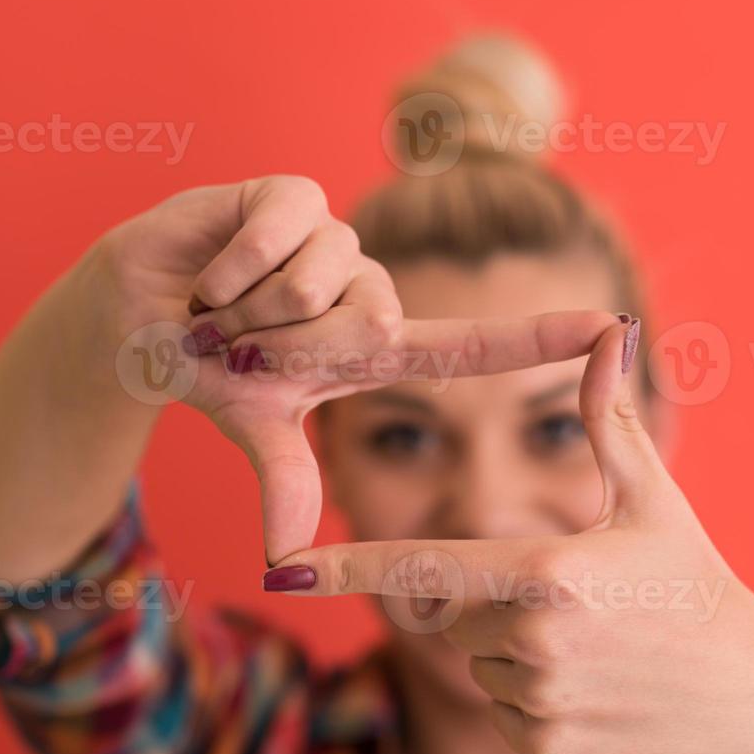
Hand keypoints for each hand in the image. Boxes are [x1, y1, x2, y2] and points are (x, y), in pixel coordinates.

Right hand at [99, 176, 617, 560]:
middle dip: (287, 348)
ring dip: (251, 311)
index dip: (543, 340)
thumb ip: (286, 482)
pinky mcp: (291, 196)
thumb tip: (287, 558)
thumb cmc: (212, 373)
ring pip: (320, 280)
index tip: (615, 329)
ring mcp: (334, 239)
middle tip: (242, 346)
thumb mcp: (258, 432)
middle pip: (372, 321)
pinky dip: (231, 267)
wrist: (138, 322)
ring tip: (224, 308)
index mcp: (377, 348)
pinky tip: (209, 273)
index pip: (474, 347)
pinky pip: (283, 232)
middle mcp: (367, 288)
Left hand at [265, 320, 753, 753]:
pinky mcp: (550, 751)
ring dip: (512, 653)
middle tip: (568, 600)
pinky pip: (504, 713)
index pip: (422, 567)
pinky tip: (594, 686)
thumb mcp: (654, 499)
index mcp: (546, 571)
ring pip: (477, 665)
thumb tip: (607, 331)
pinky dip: (532, 701)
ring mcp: (541, 703)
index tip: (284, 566)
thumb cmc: (696, 580)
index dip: (348, 565)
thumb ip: (607, 421)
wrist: (751, 691)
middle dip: (489, 602)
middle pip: (453, 614)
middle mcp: (533, 642)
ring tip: (591, 645)